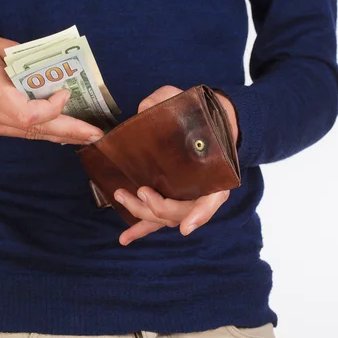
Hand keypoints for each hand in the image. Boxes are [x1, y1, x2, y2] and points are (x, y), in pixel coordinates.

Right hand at [0, 32, 103, 144]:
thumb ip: (27, 62)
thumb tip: (57, 72)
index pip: (26, 113)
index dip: (51, 110)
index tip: (64, 95)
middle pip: (34, 129)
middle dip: (69, 131)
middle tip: (95, 133)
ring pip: (30, 135)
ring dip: (61, 135)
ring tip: (87, 135)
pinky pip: (22, 132)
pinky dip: (45, 131)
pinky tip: (64, 132)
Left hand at [114, 85, 239, 245]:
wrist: (213, 122)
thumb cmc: (201, 114)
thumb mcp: (185, 99)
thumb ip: (166, 100)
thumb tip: (143, 110)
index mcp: (215, 172)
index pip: (212, 199)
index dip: (199, 214)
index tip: (187, 227)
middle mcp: (202, 190)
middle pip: (181, 212)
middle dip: (158, 207)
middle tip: (138, 191)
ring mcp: (186, 197)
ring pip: (166, 218)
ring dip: (142, 214)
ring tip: (122, 197)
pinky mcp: (171, 198)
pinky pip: (157, 219)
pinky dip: (141, 230)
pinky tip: (124, 238)